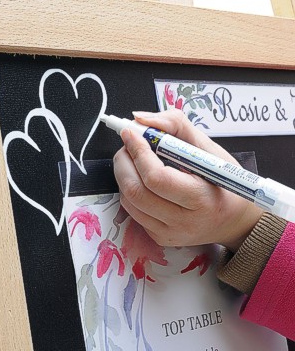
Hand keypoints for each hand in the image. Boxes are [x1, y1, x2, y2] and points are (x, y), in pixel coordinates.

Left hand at [113, 110, 262, 251]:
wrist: (234, 221)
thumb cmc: (224, 182)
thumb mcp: (210, 148)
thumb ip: (176, 125)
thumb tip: (140, 118)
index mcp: (201, 199)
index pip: (157, 178)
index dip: (138, 152)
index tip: (130, 133)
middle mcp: (184, 222)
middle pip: (136, 191)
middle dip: (124, 161)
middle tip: (128, 145)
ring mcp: (169, 233)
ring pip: (129, 201)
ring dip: (123, 174)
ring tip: (133, 159)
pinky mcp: (160, 237)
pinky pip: (132, 211)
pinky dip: (129, 190)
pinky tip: (140, 179)